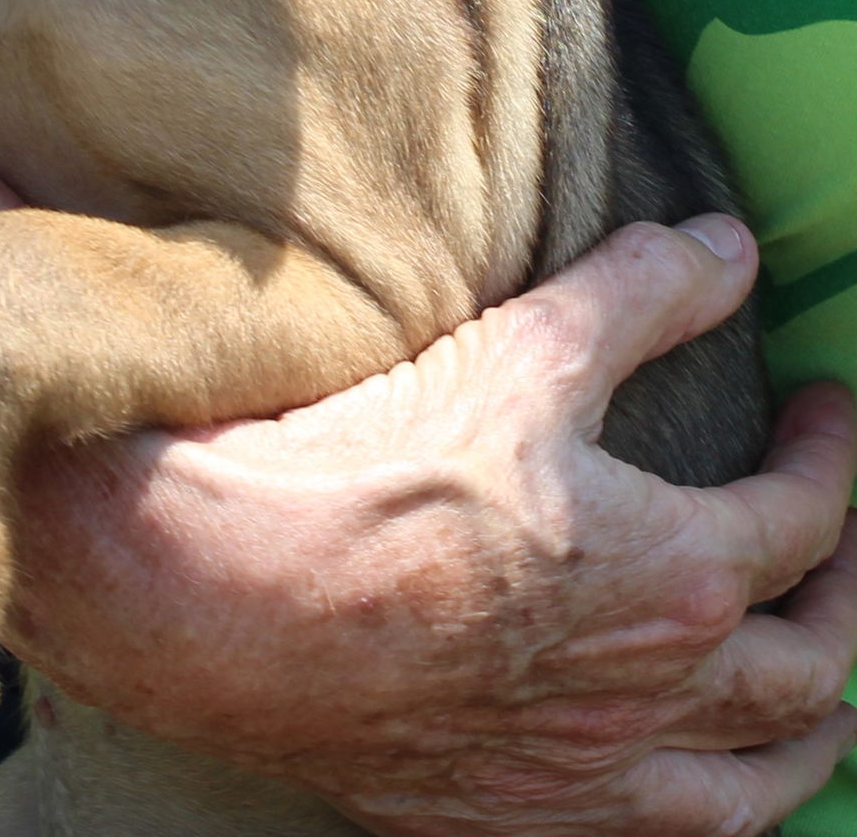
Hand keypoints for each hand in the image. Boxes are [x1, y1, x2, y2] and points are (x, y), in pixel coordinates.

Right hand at [11, 216, 856, 834]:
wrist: (233, 601)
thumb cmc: (377, 477)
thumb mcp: (520, 353)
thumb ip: (638, 295)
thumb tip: (729, 248)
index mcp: (677, 573)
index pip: (806, 516)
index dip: (832, 456)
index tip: (826, 409)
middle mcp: (655, 691)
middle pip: (812, 666)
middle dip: (847, 596)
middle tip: (839, 543)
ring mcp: (585, 772)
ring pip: (756, 781)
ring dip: (806, 732)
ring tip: (818, 698)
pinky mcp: (506, 814)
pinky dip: (704, 805)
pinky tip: (681, 781)